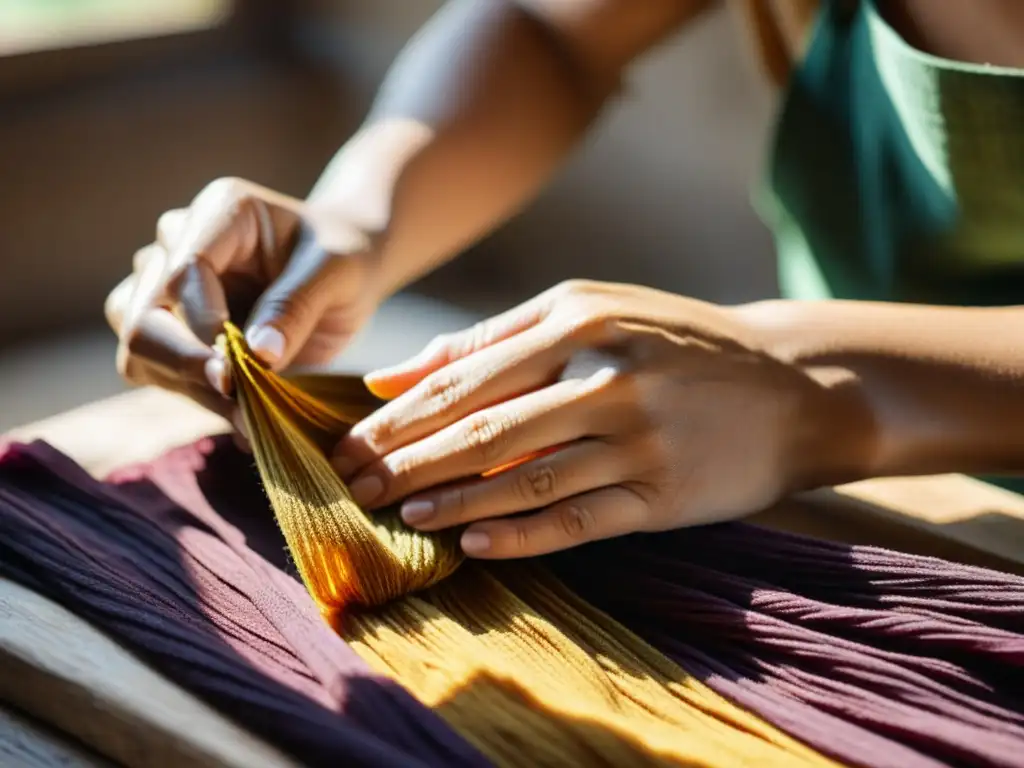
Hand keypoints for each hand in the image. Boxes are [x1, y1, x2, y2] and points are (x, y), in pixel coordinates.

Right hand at [105, 177, 382, 444]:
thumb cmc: (343, 260)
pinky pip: (156, 370)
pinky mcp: (166, 327)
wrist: (341, 274)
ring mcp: (162, 284)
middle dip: (185, 364)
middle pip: (141, 313)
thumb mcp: (337, 272)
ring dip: (189, 387)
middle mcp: (178, 242)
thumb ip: (296, 307)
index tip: (235, 372)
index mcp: (220, 212)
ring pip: (139, 347)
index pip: (183, 271)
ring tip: (249, 413)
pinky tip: (242, 414)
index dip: (202, 325)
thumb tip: (259, 356)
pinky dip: (195, 397)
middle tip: (239, 402)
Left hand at [334, 280, 863, 558]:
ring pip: (528, 479)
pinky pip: (580, 520)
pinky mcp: (665, 495)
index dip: (400, 418)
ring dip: (457, 500)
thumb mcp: (590, 312)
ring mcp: (640, 440)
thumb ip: (490, 341)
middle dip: (410, 461)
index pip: (467, 377)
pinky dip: (524, 535)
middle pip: (487, 428)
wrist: (791, 383)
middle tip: (353, 487)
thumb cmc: (672, 341)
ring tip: (402, 514)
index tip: (348, 445)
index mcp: (579, 321)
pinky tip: (475, 544)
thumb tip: (391, 377)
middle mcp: (608, 377)